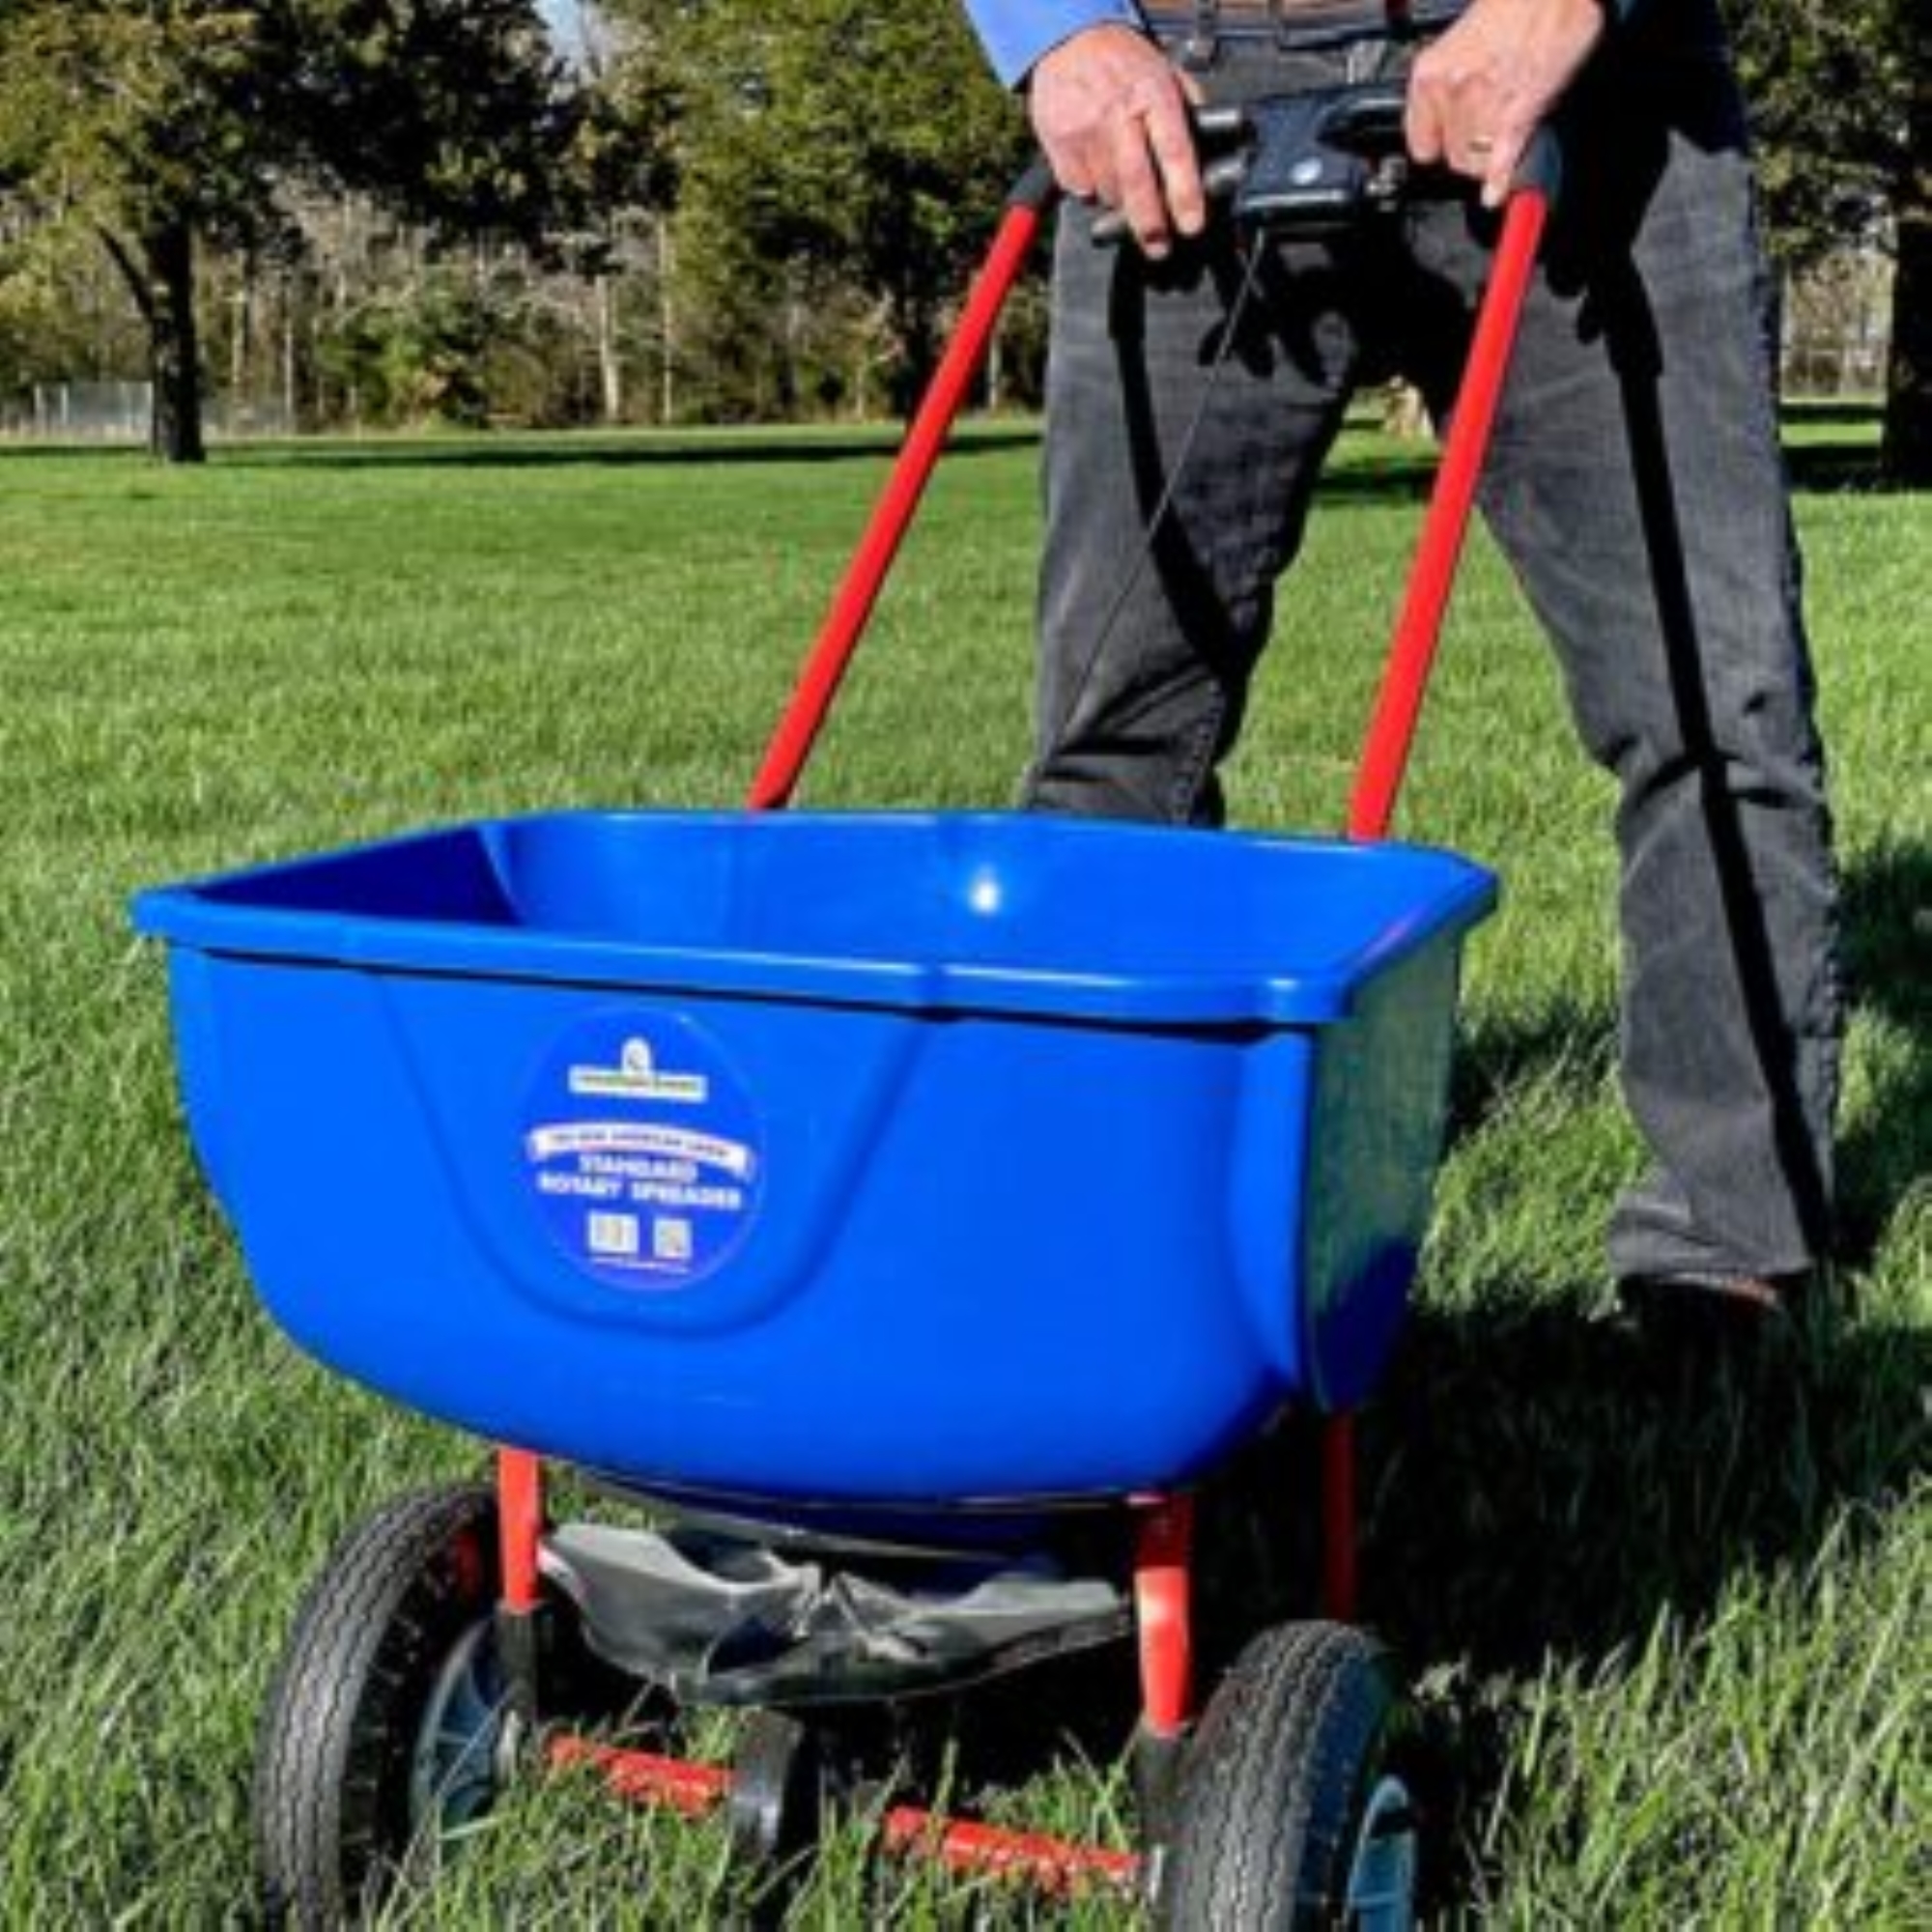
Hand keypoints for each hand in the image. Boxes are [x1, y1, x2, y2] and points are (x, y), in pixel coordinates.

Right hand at [1029, 26, 1204, 257]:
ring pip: (1107, 192)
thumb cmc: (1123, 60)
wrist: (1069, 38)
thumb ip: (1186, 109)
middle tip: (1159, 246)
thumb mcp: (1165, 71)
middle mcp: (1118, 113)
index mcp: (1153, 94)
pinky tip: (1098, 168)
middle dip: (1150, 224)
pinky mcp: (1058, 143)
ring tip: (1127, 189)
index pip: (1175, 152)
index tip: (1191, 225)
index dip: (1185, 195)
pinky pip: (1079, 188)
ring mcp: (1085, 130)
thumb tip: (1211, 151)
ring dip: (1120, 202)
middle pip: (1136, 183)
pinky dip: (1091, 189)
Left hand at [1405, 0, 1604, 206]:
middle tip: (1490, 129)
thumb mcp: (1459, 44)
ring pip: (1476, 163)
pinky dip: (1500, 181)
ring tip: (1506, 129)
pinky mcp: (1517, 113)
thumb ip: (1447, 87)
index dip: (1441, 146)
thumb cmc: (1512, 9)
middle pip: (1452, 158)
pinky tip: (1497, 193)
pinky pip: (1501, 159)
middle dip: (1471, 151)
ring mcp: (1483, 105)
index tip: (1452, 144)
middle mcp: (1451, 91)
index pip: (1422, 144)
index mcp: (1429, 74)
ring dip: (1491, 157)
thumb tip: (1447, 120)